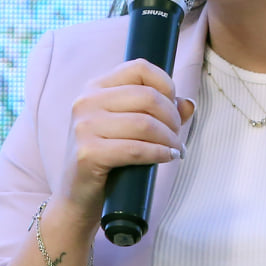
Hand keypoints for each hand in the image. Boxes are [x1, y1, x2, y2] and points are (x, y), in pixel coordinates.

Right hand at [56, 60, 196, 223]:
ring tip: (176, 149)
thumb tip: (188, 103)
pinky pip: (136, 149)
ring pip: (145, 124)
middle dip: (172, 117)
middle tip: (177, 135)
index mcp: (95, 88)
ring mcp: (84, 127)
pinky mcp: (88, 153)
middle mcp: (86, 102)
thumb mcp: (130, 128)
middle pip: (147, 96)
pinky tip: (168, 157)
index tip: (174, 106)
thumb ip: (159, 112)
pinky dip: (159, 153)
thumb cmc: (106, 159)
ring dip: (169, 138)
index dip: (166, 84)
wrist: (77, 197)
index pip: (139, 68)